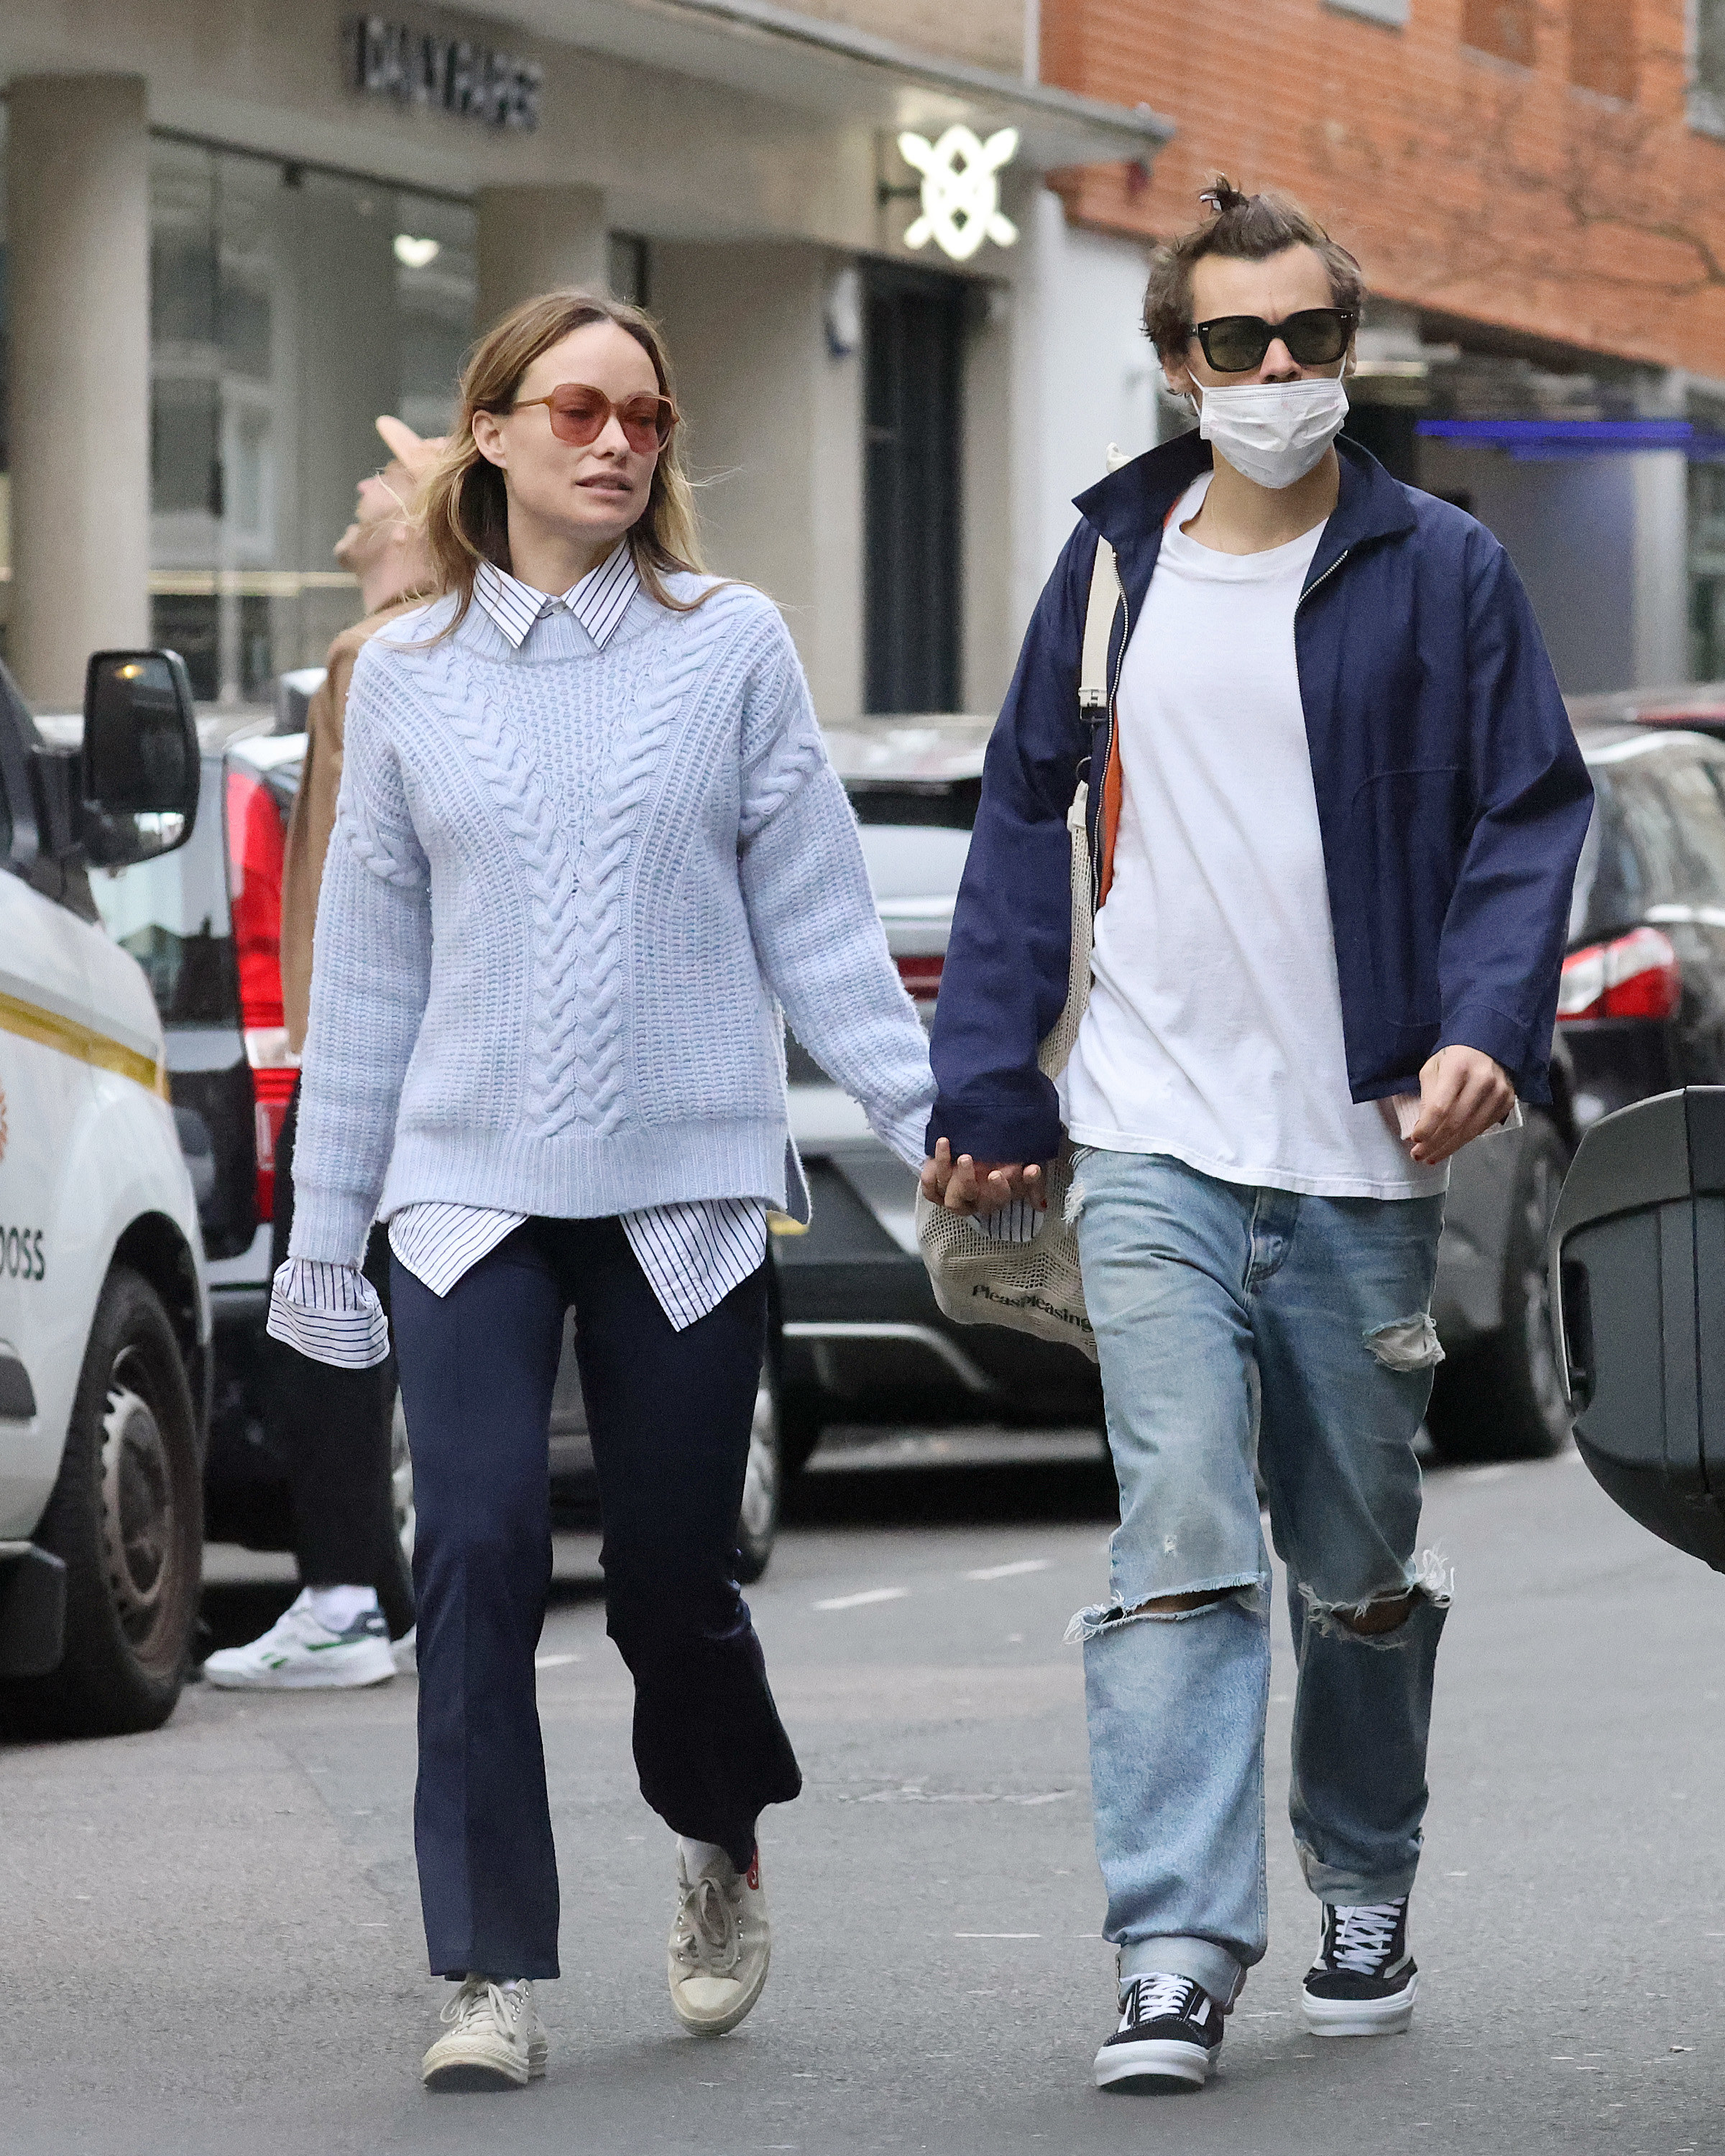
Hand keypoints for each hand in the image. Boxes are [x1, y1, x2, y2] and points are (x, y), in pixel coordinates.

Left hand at [919, 1138, 1044, 1217]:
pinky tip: (934, 1153)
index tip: (1002, 1168)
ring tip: (946, 1144)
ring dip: (946, 1172)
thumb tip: (1035, 1180)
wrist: (977, 1145)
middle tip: (967, 1157)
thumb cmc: (1003, 1157)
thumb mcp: (1024, 1163)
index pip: (1002, 1197)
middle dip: (970, 1181)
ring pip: (951, 1199)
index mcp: (1000, 1196)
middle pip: (973, 1202)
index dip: (1003, 1186)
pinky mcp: (939, 1192)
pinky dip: (930, 1174)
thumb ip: (1032, 1177)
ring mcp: (957, 1198)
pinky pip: (931, 1191)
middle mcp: (978, 1201)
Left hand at [1406, 1047, 1514, 1165]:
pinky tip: (1451, 1145)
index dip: (1428, 1127)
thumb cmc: (1454, 1058)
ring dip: (1449, 1147)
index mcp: (1458, 1068)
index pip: (1441, 1106)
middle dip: (1435, 1143)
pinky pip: (1483, 1128)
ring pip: (1471, 1130)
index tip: (1415, 1139)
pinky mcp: (1508, 1102)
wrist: (1487, 1047)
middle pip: (1456, 1122)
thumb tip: (1423, 1127)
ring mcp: (1499, 1092)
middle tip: (1419, 1156)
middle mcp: (1482, 1080)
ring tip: (1432, 1157)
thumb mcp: (1433, 1069)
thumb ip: (1427, 1096)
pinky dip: (1465, 1139)